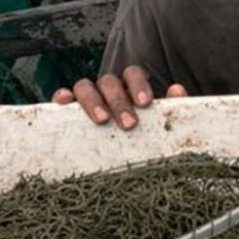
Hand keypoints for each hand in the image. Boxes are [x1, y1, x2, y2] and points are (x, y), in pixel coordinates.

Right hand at [51, 64, 187, 128]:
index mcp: (130, 88)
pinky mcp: (67, 112)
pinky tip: (64, 102)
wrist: (125, 165)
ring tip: (102, 120)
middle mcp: (108, 90)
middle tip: (129, 124)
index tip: (145, 103)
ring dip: (93, 100)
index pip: (133, 74)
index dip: (138, 84)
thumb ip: (172, 109)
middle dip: (118, 100)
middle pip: (109, 80)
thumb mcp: (160, 125)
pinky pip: (62, 98)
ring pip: (85, 86)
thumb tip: (177, 90)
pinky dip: (62, 96)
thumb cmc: (145, 139)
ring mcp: (87, 99)